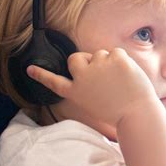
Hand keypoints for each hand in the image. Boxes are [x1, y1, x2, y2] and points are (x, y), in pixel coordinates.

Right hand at [26, 48, 157, 125]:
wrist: (136, 113)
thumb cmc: (119, 111)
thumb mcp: (94, 103)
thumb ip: (88, 85)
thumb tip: (92, 67)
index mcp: (75, 92)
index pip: (53, 81)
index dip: (41, 75)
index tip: (29, 68)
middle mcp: (82, 77)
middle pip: (75, 58)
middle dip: (85, 60)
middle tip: (100, 73)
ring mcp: (98, 66)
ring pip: (100, 54)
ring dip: (108, 62)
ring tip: (119, 81)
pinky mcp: (115, 58)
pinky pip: (116, 52)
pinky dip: (123, 60)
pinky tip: (127, 75)